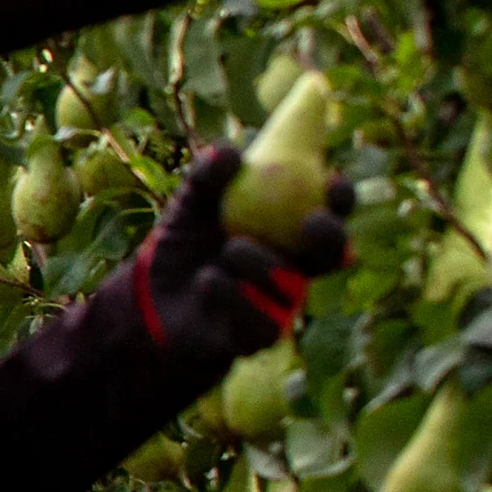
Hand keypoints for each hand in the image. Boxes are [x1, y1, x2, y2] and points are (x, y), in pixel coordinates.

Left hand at [135, 144, 352, 360]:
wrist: (151, 294)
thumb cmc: (184, 241)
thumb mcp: (189, 205)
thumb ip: (205, 178)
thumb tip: (229, 152)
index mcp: (289, 231)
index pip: (328, 211)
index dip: (340, 197)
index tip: (332, 180)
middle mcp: (295, 268)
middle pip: (332, 255)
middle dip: (331, 237)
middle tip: (311, 221)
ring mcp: (280, 305)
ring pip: (293, 287)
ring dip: (264, 264)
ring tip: (230, 248)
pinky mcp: (257, 339)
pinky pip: (261, 323)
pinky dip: (232, 297)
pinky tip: (208, 280)